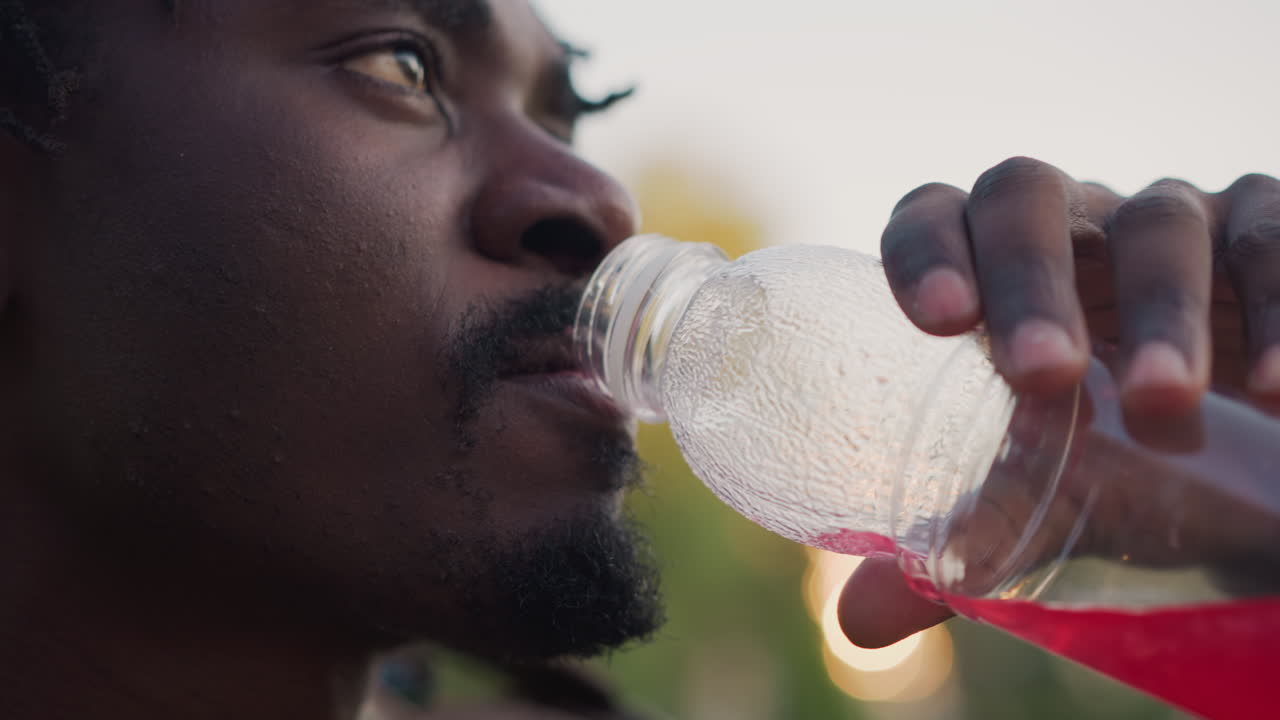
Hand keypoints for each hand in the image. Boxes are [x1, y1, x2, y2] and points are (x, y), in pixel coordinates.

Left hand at [839, 159, 1279, 647]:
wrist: (1241, 435)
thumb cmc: (1115, 447)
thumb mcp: (1045, 485)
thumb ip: (969, 531)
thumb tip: (862, 621)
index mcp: (991, 268)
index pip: (935, 216)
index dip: (924, 248)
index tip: (937, 321)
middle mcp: (1075, 224)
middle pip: (1027, 198)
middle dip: (1029, 278)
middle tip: (1046, 374)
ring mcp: (1178, 219)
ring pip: (1157, 221)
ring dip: (1161, 307)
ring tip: (1163, 403)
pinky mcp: (1270, 230)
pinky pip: (1274, 239)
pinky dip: (1278, 308)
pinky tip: (1274, 387)